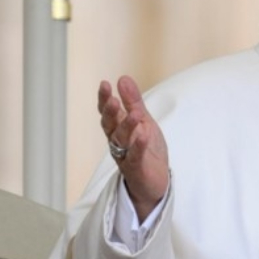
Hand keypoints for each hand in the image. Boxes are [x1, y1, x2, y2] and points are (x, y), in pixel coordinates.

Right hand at [98, 75, 168, 220]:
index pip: (108, 112)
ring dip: (127, 126)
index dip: (104, 99)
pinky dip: (139, 146)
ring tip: (134, 114)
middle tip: (111, 100)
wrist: (154, 180)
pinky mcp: (136, 168)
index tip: (104, 84)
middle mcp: (118, 141)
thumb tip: (123, 78)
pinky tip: (143, 135)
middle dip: (110, 113)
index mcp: (118, 128)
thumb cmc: (146, 149)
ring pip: (122, 140)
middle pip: (110, 126)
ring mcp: (126, 155)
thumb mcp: (143, 121)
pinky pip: (136, 156)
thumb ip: (133, 102)